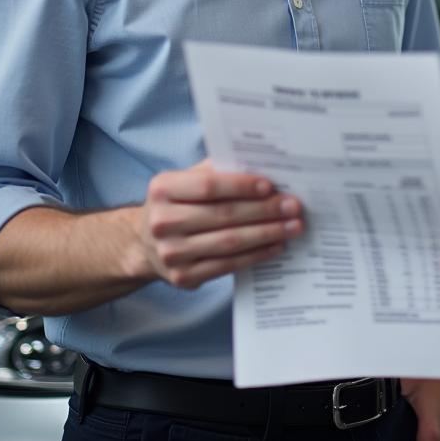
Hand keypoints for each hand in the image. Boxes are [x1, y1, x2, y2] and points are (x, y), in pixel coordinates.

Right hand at [133, 158, 303, 288]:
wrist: (146, 244)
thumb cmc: (178, 203)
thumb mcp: (187, 180)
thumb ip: (217, 170)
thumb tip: (263, 163)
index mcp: (163, 189)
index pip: (208, 186)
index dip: (242, 186)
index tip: (271, 186)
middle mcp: (162, 222)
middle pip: (224, 215)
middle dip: (265, 210)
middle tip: (294, 206)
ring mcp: (172, 253)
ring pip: (229, 242)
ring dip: (267, 234)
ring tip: (293, 226)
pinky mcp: (183, 277)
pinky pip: (228, 265)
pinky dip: (256, 255)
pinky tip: (276, 245)